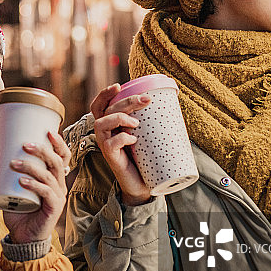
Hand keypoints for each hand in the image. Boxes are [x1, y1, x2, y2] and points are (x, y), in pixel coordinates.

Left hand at [3, 132, 70, 243]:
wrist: (23, 236)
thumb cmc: (20, 209)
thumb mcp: (15, 186)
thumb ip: (10, 172)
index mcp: (54, 178)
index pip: (63, 157)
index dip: (58, 143)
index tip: (48, 131)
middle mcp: (59, 185)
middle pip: (56, 162)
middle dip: (42, 150)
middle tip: (24, 144)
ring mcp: (58, 197)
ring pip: (49, 176)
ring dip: (31, 167)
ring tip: (15, 163)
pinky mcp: (53, 209)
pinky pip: (47, 193)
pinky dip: (34, 185)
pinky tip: (22, 181)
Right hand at [91, 83, 151, 205]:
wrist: (143, 185)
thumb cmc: (144, 158)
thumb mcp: (145, 135)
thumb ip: (149, 122)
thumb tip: (172, 104)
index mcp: (110, 125)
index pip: (99, 105)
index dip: (104, 94)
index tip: (118, 85)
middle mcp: (104, 133)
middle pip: (107, 109)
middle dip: (126, 101)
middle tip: (146, 100)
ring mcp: (105, 145)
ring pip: (102, 123)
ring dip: (119, 117)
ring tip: (137, 123)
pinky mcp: (110, 158)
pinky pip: (110, 143)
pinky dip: (121, 138)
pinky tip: (133, 139)